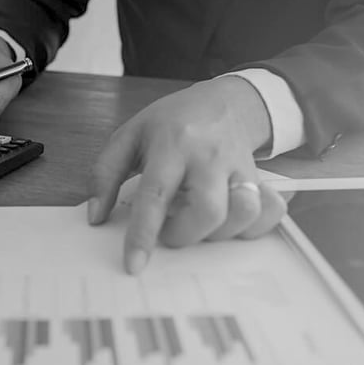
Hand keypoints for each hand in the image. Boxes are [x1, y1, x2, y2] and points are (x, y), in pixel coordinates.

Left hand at [87, 76, 288, 273]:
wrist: (226, 100)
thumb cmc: (173, 122)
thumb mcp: (129, 135)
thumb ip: (105, 174)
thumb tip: (96, 216)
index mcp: (171, 144)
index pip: (155, 194)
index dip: (144, 233)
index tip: (134, 264)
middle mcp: (209, 156)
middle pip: (207, 211)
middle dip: (185, 235)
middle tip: (170, 231)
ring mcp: (239, 166)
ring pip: (242, 213)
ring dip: (218, 233)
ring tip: (199, 224)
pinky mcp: (260, 177)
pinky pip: (267, 211)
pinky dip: (253, 226)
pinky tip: (232, 221)